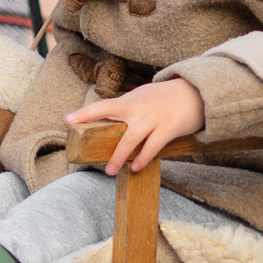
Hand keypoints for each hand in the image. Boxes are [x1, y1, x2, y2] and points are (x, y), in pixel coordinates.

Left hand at [67, 76, 205, 176]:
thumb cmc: (164, 97)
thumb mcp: (142, 97)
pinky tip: (135, 166)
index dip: (85, 113)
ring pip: (132, 140)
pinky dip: (143, 158)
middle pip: (117, 127)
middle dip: (103, 143)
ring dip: (120, 157)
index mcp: (130, 100)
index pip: (103, 105)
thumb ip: (126, 109)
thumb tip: (108, 121)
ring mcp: (154, 118)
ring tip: (110, 170)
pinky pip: (152, 146)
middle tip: (92, 160)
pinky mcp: (168, 128)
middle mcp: (139, 109)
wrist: (194, 92)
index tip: (68, 120)